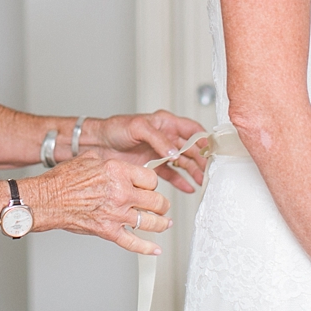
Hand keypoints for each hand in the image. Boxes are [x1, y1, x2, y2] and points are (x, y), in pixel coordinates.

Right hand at [24, 154, 170, 254]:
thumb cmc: (63, 180)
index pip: (151, 178)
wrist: (48, 199)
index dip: (152, 183)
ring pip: (151, 222)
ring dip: (161, 223)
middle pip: (156, 200)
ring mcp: (117, 214)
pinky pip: (134, 243)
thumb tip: (116, 162)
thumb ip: (108, 161)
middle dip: (161, 203)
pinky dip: (147, 248)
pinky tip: (155, 249)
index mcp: (118, 172)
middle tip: (161, 205)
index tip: (150, 186)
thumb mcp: (89, 158)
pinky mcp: (109, 231)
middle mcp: (122, 193)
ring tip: (164, 223)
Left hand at [89, 110, 208, 191]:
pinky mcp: (153, 165)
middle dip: (201, 159)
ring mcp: (160, 152)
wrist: (98, 144)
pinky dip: (181, 181)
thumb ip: (158, 139)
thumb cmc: (115, 128)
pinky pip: (171, 174)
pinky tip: (188, 187)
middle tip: (208, 170)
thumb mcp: (138, 128)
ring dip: (193, 171)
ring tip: (202, 181)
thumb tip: (175, 151)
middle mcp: (166, 137)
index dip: (203, 139)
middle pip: (191, 148)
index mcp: (165, 122)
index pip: (191, 129)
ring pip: (183, 162)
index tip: (212, 150)